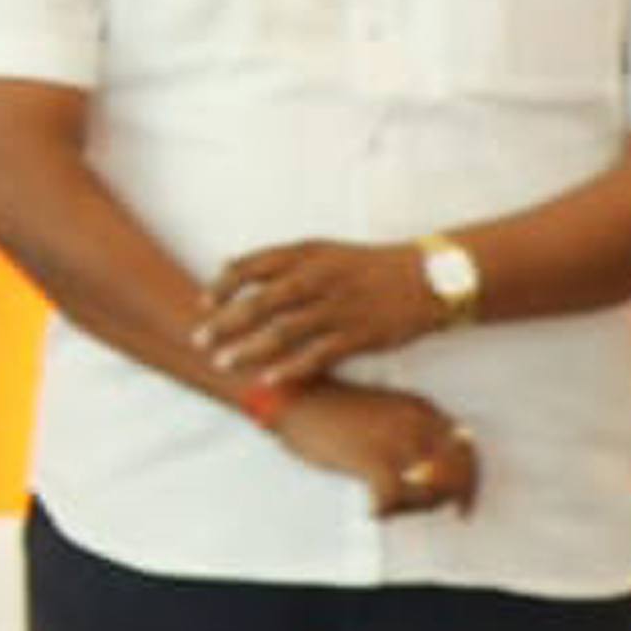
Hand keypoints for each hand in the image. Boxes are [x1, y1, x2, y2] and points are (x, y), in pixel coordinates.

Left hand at [197, 238, 447, 395]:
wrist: (431, 279)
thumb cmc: (365, 266)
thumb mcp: (322, 250)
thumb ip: (276, 259)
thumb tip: (225, 265)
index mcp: (308, 254)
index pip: (252, 266)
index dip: (223, 285)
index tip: (202, 304)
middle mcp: (320, 278)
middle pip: (261, 301)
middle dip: (225, 323)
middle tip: (199, 341)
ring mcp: (340, 307)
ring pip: (285, 331)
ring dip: (250, 349)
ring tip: (224, 363)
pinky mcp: (362, 334)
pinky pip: (320, 354)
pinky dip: (293, 368)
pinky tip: (269, 380)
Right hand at [271, 378, 479, 516]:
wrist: (293, 398)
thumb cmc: (334, 410)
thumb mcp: (385, 412)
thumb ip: (414, 435)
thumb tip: (430, 475)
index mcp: (423, 410)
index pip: (467, 455)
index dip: (469, 487)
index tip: (462, 509)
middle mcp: (417, 425)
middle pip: (452, 478)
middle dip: (440, 502)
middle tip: (416, 512)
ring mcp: (394, 441)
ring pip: (425, 492)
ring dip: (409, 509)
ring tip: (386, 507)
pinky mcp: (369, 458)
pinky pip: (392, 498)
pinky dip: (385, 511)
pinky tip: (371, 512)